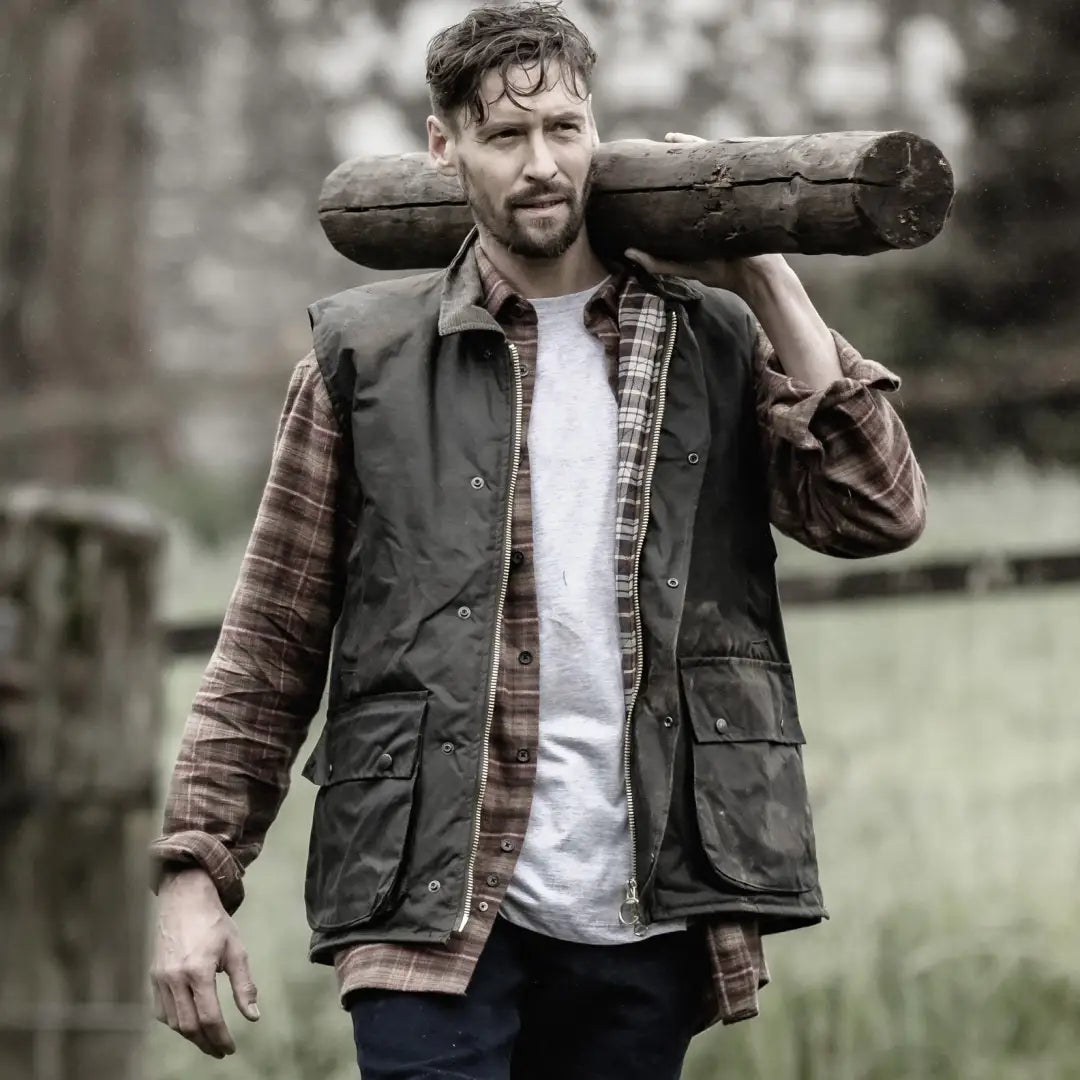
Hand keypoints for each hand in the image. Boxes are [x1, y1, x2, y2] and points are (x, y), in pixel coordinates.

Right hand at [150, 867, 259, 1057]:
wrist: (185, 900)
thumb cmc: (215, 924)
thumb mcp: (237, 950)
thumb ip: (244, 985)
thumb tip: (253, 1016)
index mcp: (198, 970)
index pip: (209, 1016)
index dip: (221, 1037)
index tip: (231, 1048)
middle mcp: (175, 978)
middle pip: (188, 1025)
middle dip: (206, 1043)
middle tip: (220, 1050)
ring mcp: (160, 979)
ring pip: (172, 1022)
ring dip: (191, 1036)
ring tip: (208, 1039)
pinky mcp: (152, 977)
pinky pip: (161, 1011)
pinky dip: (175, 1022)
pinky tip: (189, 1023)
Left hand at [625, 132, 787, 297]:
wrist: (758, 274)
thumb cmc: (724, 272)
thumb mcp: (686, 267)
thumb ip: (657, 263)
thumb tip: (627, 252)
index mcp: (700, 215)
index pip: (680, 190)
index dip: (665, 176)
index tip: (646, 163)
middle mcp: (715, 201)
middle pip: (694, 172)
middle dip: (678, 154)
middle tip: (662, 140)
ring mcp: (729, 194)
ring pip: (709, 164)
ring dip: (693, 146)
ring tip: (672, 137)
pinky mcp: (742, 191)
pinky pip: (728, 166)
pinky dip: (714, 152)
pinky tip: (702, 143)